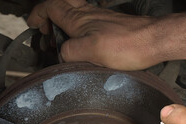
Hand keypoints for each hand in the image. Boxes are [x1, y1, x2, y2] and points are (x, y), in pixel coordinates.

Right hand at [27, 0, 161, 69]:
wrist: (153, 40)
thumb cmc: (126, 45)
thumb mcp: (90, 52)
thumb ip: (69, 52)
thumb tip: (62, 55)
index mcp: (78, 19)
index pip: (50, 8)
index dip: (38, 14)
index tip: (33, 25)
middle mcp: (87, 15)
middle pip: (60, 6)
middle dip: (48, 16)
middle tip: (45, 32)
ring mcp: (98, 19)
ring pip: (73, 14)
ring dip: (62, 24)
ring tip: (60, 41)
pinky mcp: (108, 26)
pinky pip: (86, 23)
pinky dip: (76, 30)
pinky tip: (81, 43)